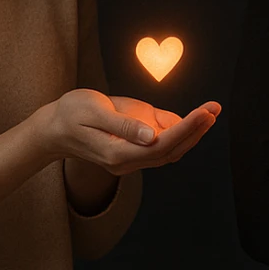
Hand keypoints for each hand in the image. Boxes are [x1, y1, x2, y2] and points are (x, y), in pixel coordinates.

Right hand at [37, 89, 220, 176]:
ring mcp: (132, 158)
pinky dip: (181, 132)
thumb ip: (123, 125)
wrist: (54, 127)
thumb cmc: (70, 114)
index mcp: (117, 153)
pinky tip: (193, 118)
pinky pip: (163, 145)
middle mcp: (128, 161)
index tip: (204, 113)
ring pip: (170, 151)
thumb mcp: (92, 111)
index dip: (186, 130)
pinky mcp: (134, 150)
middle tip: (214, 108)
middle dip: (195, 130)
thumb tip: (152, 136)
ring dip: (193, 133)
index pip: (161, 145)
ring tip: (211, 111)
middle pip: (171, 150)